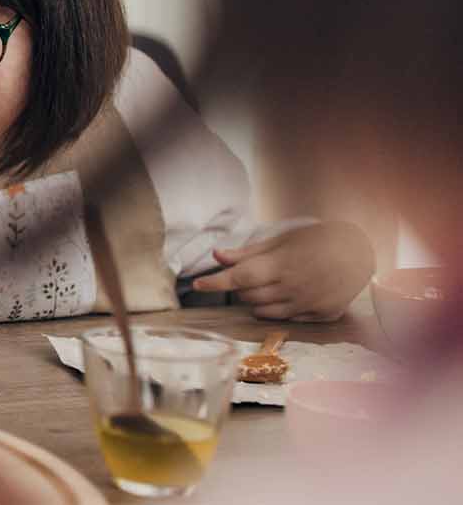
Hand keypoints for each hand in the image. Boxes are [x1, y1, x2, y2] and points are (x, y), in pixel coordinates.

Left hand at [191, 220, 373, 319]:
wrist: (361, 250)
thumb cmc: (316, 240)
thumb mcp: (282, 240)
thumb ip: (248, 252)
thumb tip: (217, 255)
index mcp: (282, 264)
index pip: (239, 277)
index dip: (216, 282)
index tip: (197, 283)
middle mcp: (295, 287)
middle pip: (249, 296)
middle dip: (242, 287)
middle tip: (254, 274)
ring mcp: (310, 304)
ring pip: (265, 311)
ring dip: (258, 300)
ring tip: (273, 283)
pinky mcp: (323, 315)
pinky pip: (288, 319)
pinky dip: (281, 309)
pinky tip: (292, 294)